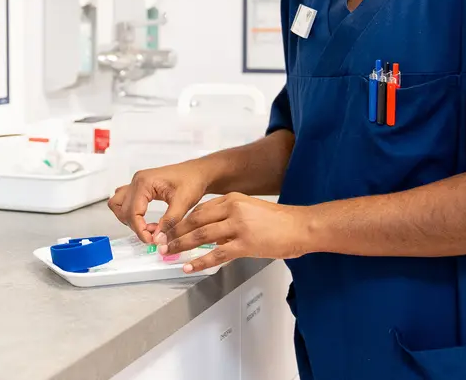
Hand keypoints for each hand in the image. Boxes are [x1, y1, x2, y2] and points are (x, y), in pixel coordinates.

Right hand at [108, 161, 212, 243]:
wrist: (198, 172)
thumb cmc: (192, 181)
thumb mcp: (184, 202)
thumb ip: (170, 221)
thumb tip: (158, 238)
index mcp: (145, 182)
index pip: (132, 211)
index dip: (140, 230)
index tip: (150, 241)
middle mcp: (137, 181)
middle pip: (123, 210)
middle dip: (136, 226)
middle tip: (152, 236)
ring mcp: (137, 183)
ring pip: (118, 205)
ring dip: (129, 219)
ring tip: (148, 228)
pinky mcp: (140, 187)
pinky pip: (125, 202)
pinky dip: (131, 214)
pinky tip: (146, 221)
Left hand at [161, 193, 311, 273]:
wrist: (301, 226)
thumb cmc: (280, 221)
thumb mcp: (250, 209)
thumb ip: (230, 217)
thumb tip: (211, 233)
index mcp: (233, 199)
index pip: (200, 209)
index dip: (182, 221)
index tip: (171, 229)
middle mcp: (233, 209)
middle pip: (196, 220)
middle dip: (176, 233)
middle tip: (163, 242)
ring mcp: (239, 226)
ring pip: (202, 236)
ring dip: (182, 246)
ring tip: (169, 254)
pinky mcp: (245, 244)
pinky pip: (217, 254)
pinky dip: (200, 261)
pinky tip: (189, 266)